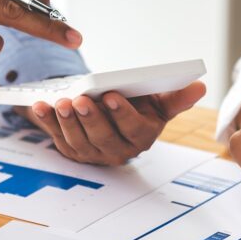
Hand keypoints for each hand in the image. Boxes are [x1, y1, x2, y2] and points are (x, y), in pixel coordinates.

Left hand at [18, 82, 205, 164]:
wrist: (114, 117)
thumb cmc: (140, 106)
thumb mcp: (159, 102)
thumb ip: (177, 96)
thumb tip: (200, 86)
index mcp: (141, 137)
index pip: (132, 128)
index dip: (122, 114)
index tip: (111, 95)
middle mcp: (117, 150)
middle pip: (102, 137)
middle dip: (91, 118)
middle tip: (81, 99)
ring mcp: (92, 153)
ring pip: (78, 140)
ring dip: (68, 121)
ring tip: (62, 102)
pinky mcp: (71, 150)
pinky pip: (57, 137)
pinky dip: (47, 121)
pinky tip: (40, 106)